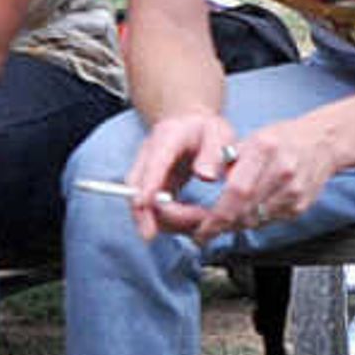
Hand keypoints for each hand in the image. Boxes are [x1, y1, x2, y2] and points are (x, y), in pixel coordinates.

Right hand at [121, 110, 237, 241]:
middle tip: (180, 228)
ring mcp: (146, 172)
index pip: (153, 163)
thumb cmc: (206, 130)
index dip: (147, 184)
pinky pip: (149, 208)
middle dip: (148, 214)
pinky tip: (188, 224)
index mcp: (167, 138)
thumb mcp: (218, 134)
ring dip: (162, 221)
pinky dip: (165, 221)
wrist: (191, 125)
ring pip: (139, 202)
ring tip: (197, 224)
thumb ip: (214, 153)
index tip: (143, 205)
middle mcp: (149, 155)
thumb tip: (207, 176)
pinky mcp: (149, 187)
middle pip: (136, 187)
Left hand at [193, 115, 343, 241]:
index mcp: (264, 148)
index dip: (218, 215)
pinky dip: (254, 221)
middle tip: (207, 230)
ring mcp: (295, 190)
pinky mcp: (301, 205)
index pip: (237, 191)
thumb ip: (226, 160)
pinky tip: (247, 213)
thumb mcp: (251, 138)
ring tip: (225, 220)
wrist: (322, 142)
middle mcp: (283, 170)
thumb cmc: (282, 140)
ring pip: (256, 220)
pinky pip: (269, 221)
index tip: (203, 227)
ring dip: (236, 224)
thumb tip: (204, 179)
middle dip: (222, 224)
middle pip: (246, 210)